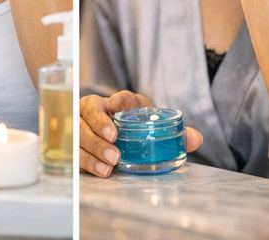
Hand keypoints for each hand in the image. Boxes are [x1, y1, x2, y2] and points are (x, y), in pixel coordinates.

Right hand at [79, 91, 202, 177]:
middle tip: (115, 151)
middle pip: (89, 113)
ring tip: (109, 166)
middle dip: (99, 131)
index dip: (120, 101)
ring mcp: (77, 125)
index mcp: (117, 102)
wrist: (109, 137)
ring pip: (76, 132)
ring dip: (91, 150)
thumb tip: (196, 139)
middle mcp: (92, 109)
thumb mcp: (150, 127)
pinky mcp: (72, 143)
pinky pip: (72, 150)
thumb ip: (176, 134)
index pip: (119, 96)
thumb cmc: (132, 128)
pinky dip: (85, 161)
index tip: (120, 107)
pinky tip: (99, 171)